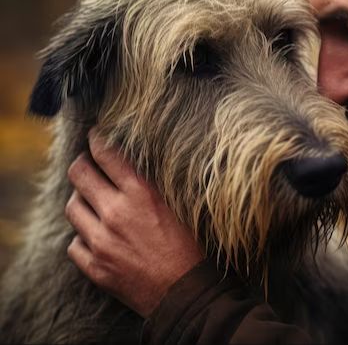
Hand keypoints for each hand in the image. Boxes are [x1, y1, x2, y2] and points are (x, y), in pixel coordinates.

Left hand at [65, 128, 203, 317]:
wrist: (187, 293)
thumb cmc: (193, 247)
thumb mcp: (179, 206)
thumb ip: (154, 186)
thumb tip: (134, 166)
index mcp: (142, 194)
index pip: (106, 154)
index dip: (97, 140)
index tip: (95, 137)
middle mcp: (116, 213)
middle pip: (78, 174)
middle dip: (81, 164)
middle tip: (87, 164)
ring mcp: (101, 241)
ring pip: (72, 207)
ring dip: (81, 201)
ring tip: (93, 203)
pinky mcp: (94, 266)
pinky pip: (74, 243)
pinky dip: (83, 237)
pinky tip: (98, 237)